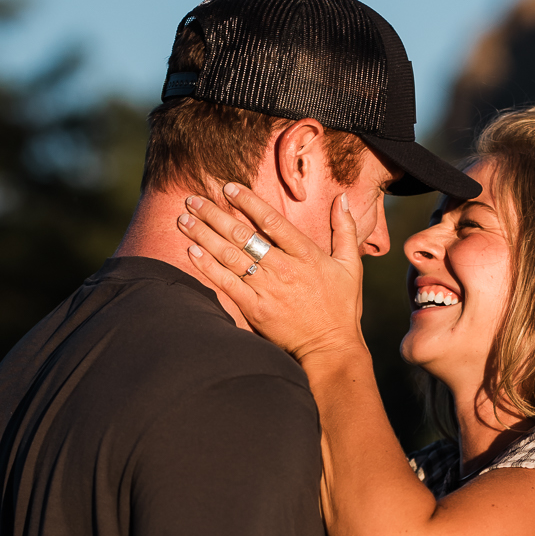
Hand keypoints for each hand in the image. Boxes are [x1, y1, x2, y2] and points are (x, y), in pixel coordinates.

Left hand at [176, 183, 365, 363]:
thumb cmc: (341, 308)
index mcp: (306, 254)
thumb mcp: (351, 265)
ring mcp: (267, 289)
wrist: (330, 349)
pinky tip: (191, 251)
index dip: (247, 201)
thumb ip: (346, 229)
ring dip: (204, 235)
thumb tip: (343, 197)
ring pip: (229, 255)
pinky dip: (208, 266)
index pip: (272, 220)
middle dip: (214, 214)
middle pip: (242, 235)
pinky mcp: (255, 309)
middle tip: (193, 199)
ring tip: (183, 219)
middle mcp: (283, 268)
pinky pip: (227, 283)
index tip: (227, 187)